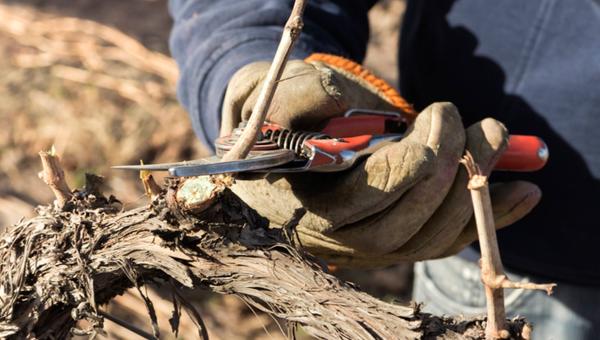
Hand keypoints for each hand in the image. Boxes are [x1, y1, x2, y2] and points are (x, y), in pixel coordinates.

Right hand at [221, 56, 540, 267]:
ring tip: (499, 138)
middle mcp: (330, 237)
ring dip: (474, 195)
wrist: (270, 142)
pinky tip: (522, 194)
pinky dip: (483, 220)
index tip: (437, 116)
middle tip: (475, 122)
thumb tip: (383, 120)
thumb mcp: (274, 90)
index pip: (366, 199)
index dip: (414, 162)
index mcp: (298, 201)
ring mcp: (361, 246)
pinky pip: (439, 243)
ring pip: (426, 241)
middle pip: (402, 226)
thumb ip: (307, 95)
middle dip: (451, 172)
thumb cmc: (275, 112)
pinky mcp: (388, 243)